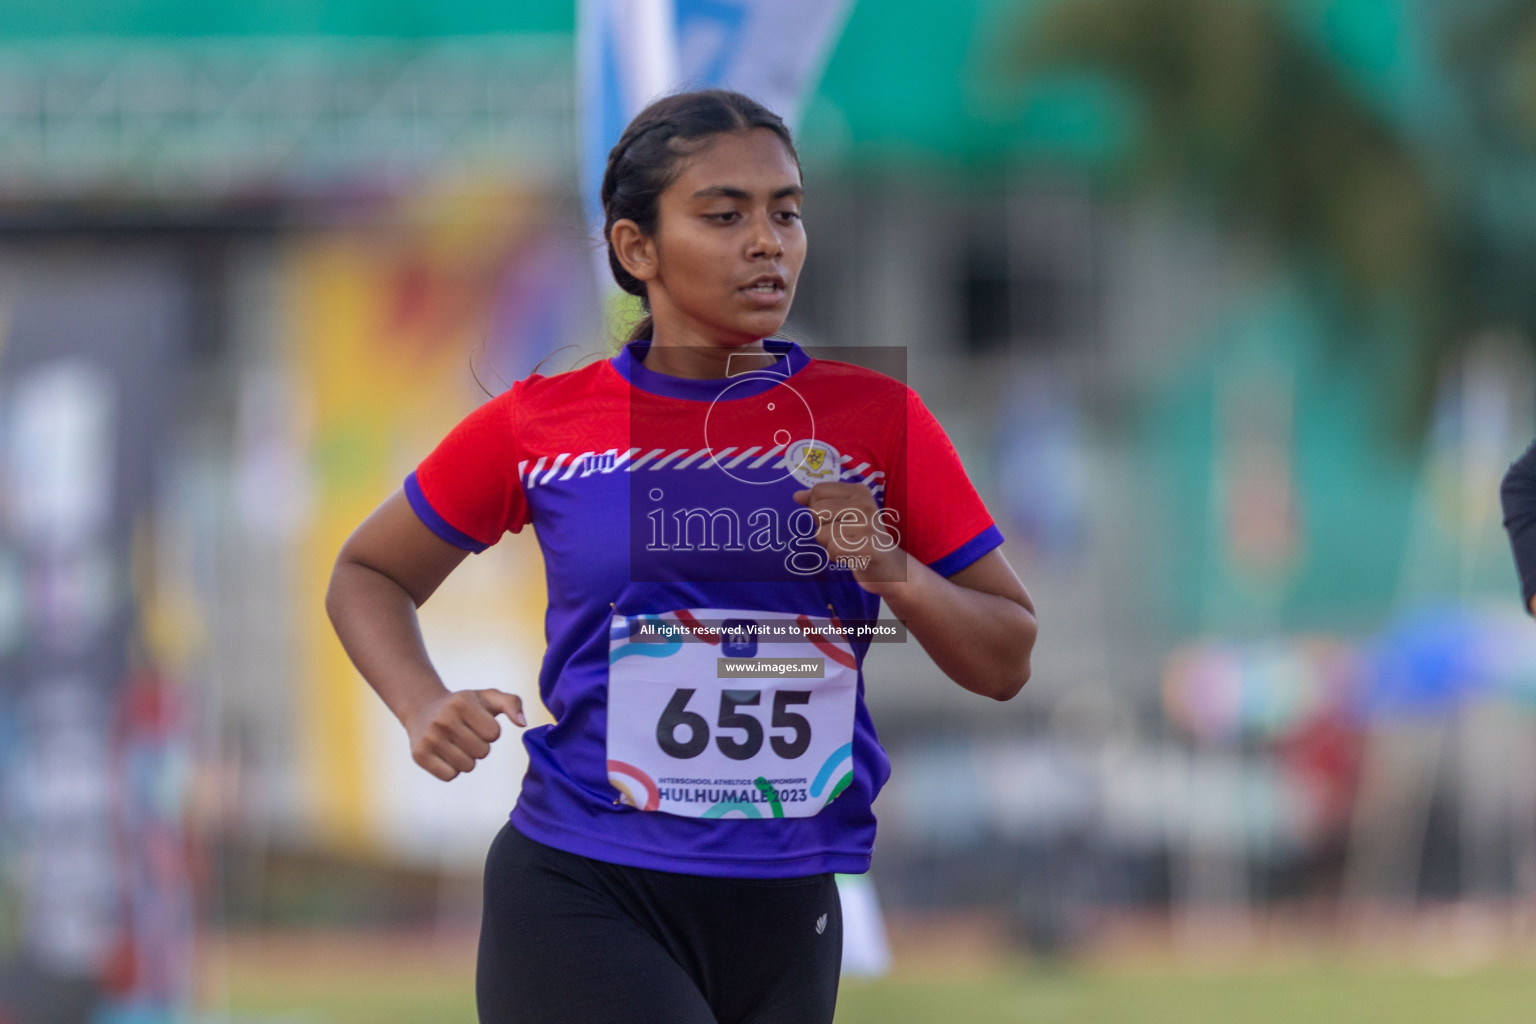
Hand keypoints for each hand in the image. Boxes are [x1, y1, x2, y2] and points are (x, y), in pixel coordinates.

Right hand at [404, 688, 525, 780]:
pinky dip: (452, 769)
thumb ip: (512, 703)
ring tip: (456, 743)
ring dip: (467, 758)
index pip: (494, 734)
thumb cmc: (464, 705)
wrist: (423, 708)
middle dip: (480, 745)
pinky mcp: (419, 755)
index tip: (478, 722)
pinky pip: (449, 775)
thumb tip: (523, 724)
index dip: (490, 730)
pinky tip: (445, 753)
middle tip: (466, 733)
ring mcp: (429, 738)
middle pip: (482, 752)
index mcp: (462, 702)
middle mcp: (443, 719)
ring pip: (467, 766)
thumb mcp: (488, 697)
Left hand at [792, 482, 905, 592]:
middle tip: (842, 535)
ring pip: (821, 533)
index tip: (835, 518)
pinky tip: (850, 555)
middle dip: (822, 527)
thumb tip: (797, 496)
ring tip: (847, 545)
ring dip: (829, 544)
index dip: (818, 508)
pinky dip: (836, 557)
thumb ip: (818, 502)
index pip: (818, 491)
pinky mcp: (868, 547)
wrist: (888, 565)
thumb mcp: (842, 513)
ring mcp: (868, 525)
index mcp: (859, 491)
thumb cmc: (860, 536)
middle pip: (816, 511)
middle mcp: (865, 504)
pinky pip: (832, 549)